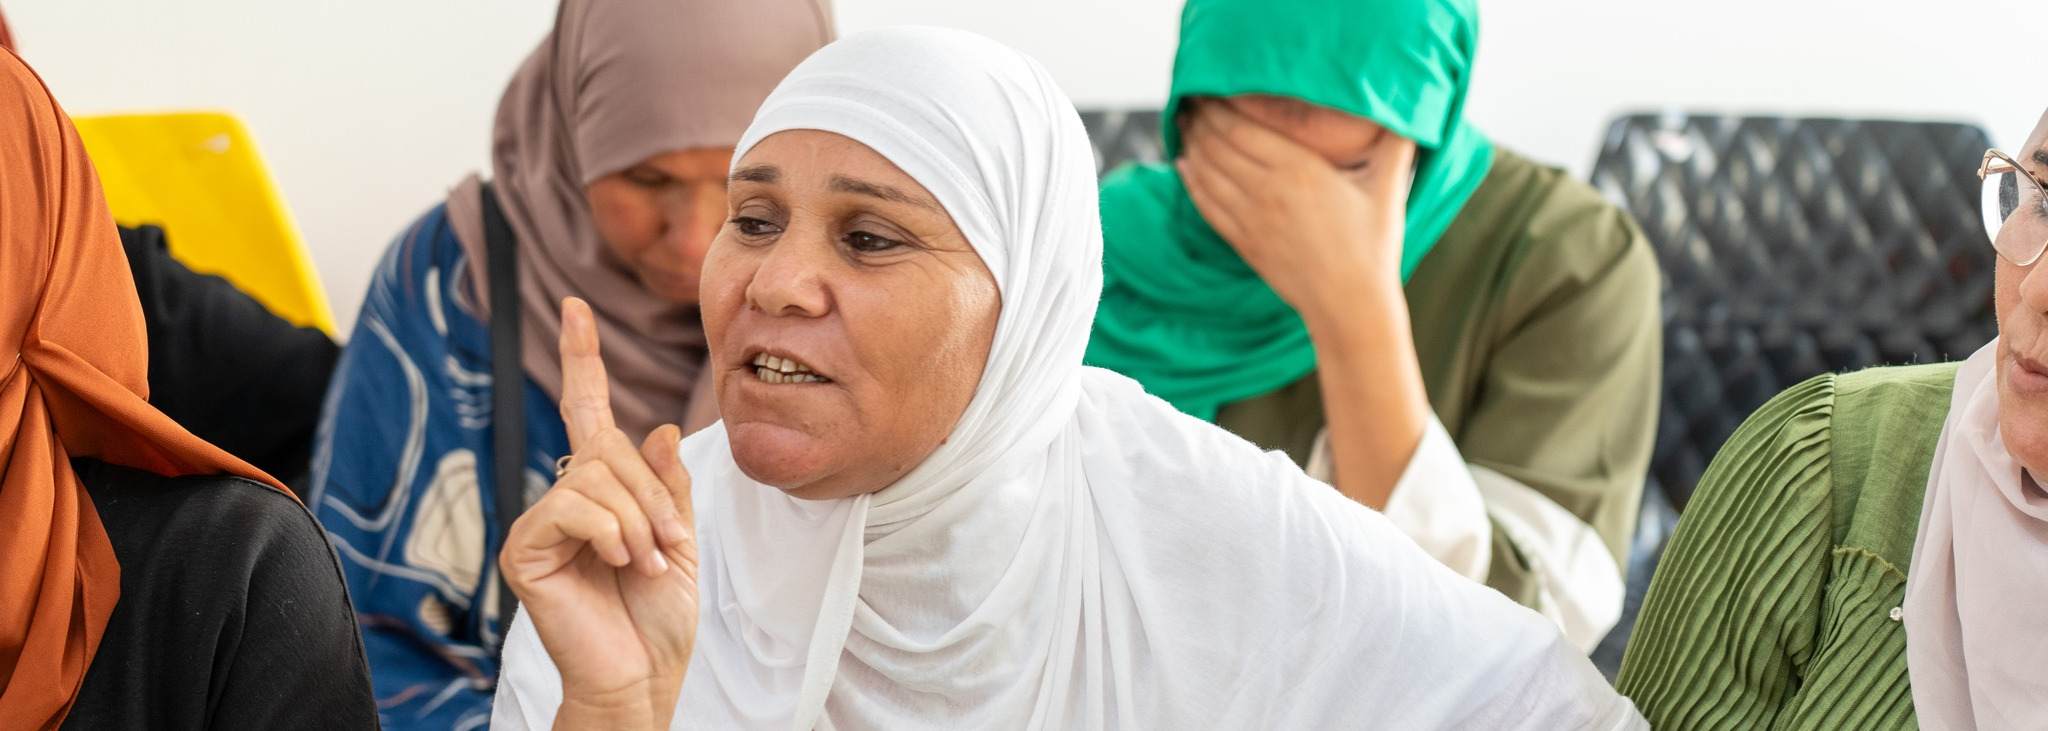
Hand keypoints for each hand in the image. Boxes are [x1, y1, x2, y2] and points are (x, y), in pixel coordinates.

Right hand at [500, 297, 697, 728]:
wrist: (644, 673)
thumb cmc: (659, 615)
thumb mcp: (680, 538)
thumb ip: (667, 483)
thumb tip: (654, 428)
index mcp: (602, 490)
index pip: (588, 411)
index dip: (582, 358)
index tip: (573, 308)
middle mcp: (565, 498)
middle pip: (608, 448)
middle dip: (652, 495)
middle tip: (665, 545)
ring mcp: (540, 523)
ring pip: (593, 476)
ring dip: (637, 519)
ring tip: (642, 563)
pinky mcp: (525, 550)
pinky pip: (573, 507)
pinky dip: (611, 533)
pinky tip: (619, 563)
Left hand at [1176, 100, 1416, 327]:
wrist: (1350, 305)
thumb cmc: (1373, 246)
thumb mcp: (1388, 187)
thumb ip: (1395, 142)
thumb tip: (1410, 109)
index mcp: (1298, 170)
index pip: (1242, 128)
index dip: (1218, 106)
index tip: (1210, 86)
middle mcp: (1266, 191)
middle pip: (1218, 145)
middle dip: (1201, 120)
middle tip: (1192, 100)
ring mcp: (1250, 219)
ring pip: (1207, 173)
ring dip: (1192, 146)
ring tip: (1184, 126)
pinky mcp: (1243, 243)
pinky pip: (1206, 205)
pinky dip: (1191, 182)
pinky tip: (1184, 166)